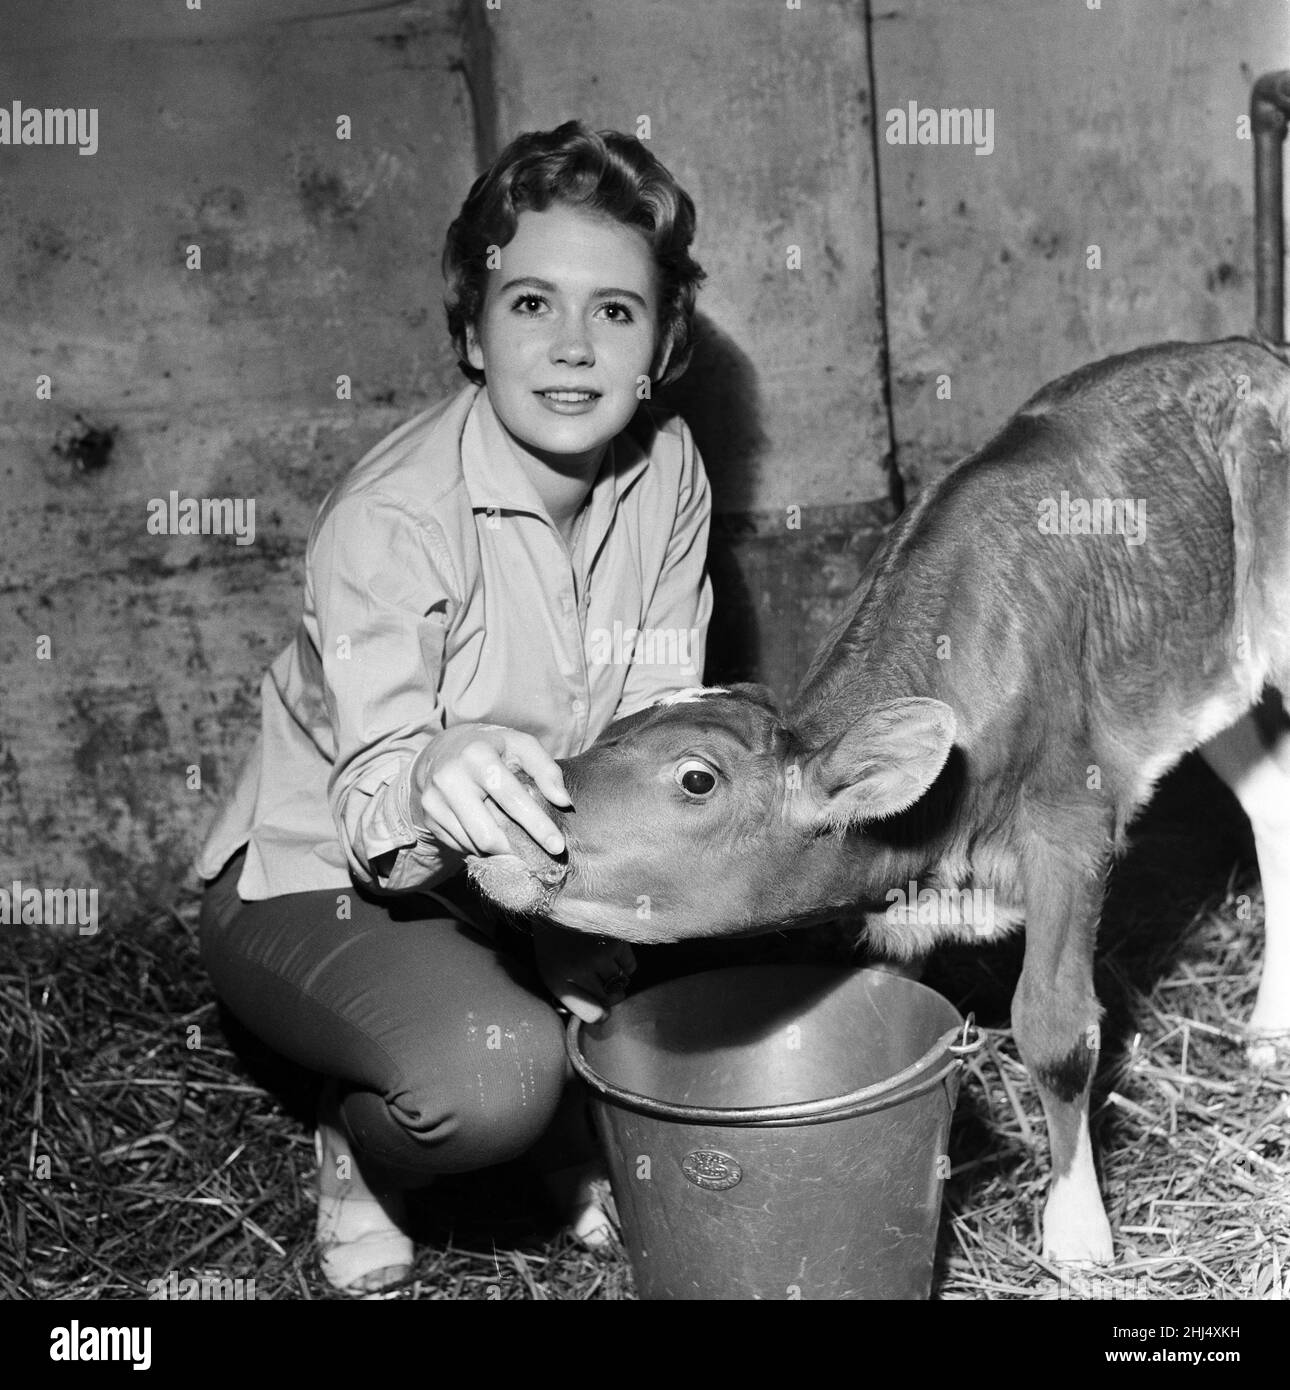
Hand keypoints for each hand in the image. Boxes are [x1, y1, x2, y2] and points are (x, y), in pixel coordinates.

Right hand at [410, 724, 570, 857]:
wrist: (440, 750)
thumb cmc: (491, 748)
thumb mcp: (521, 745)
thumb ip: (546, 770)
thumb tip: (563, 802)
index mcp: (477, 756)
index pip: (512, 798)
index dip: (537, 825)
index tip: (558, 846)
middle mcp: (451, 778)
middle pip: (488, 834)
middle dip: (515, 848)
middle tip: (534, 851)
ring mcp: (434, 800)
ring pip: (474, 845)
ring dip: (498, 848)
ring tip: (510, 836)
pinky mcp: (429, 817)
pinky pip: (460, 846)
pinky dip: (480, 845)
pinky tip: (487, 830)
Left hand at [532, 922, 635, 1023]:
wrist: (557, 897)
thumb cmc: (555, 939)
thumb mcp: (550, 968)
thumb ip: (572, 994)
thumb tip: (604, 1016)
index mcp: (557, 980)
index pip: (591, 1014)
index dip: (601, 1014)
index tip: (603, 1009)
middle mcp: (577, 971)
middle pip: (610, 1000)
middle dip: (611, 994)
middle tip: (604, 981)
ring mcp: (597, 956)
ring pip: (621, 982)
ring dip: (617, 976)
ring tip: (604, 960)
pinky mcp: (614, 941)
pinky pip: (630, 966)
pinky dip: (625, 963)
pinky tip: (613, 951)